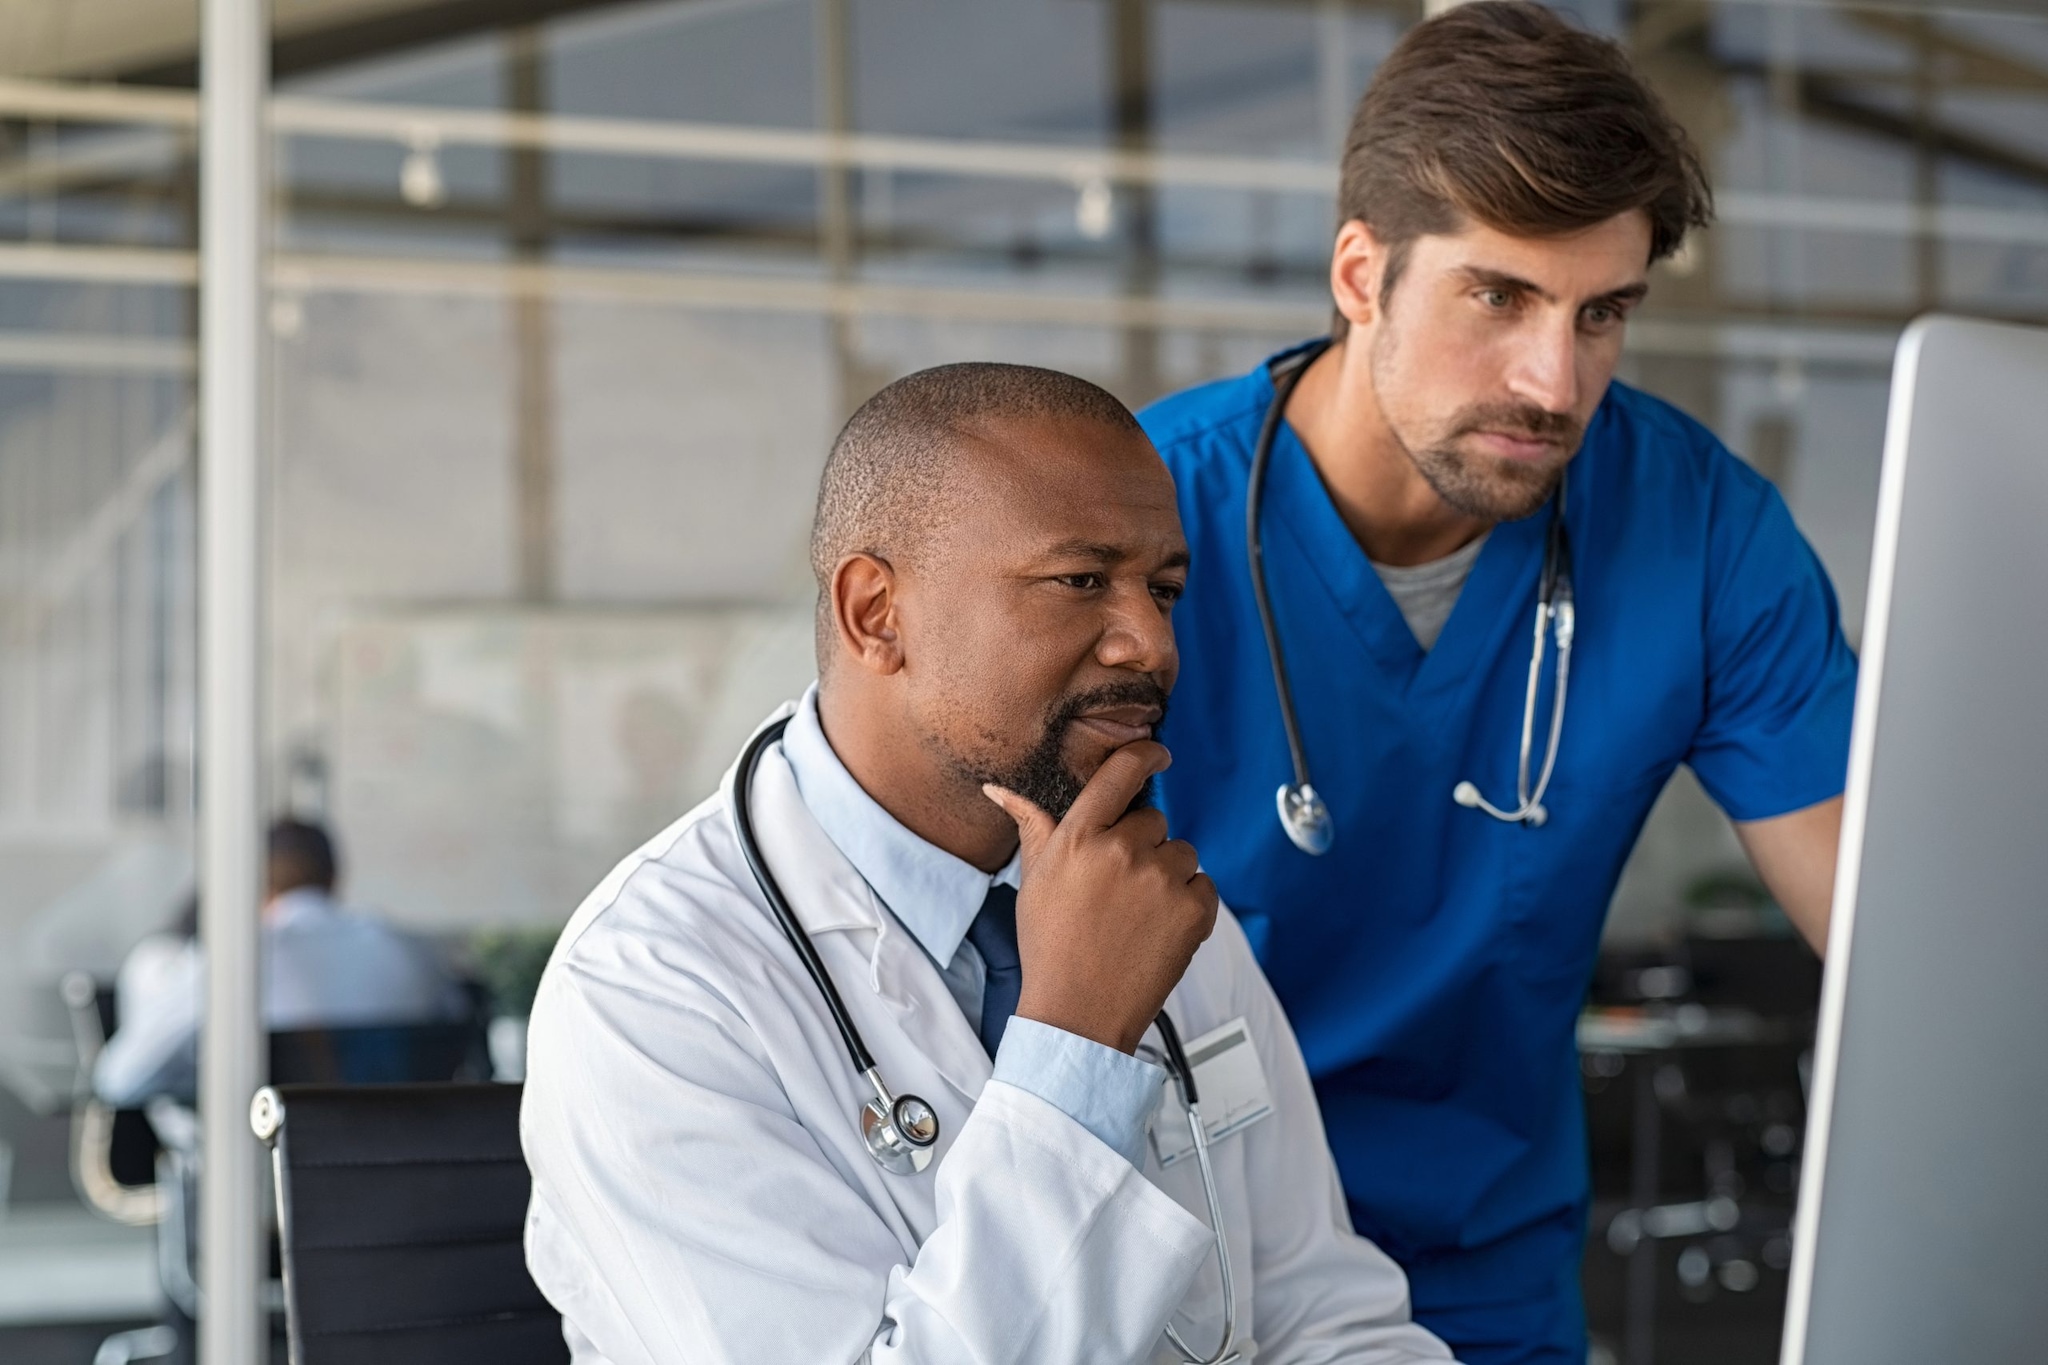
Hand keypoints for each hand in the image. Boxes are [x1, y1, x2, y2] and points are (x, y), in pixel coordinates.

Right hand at [983, 741, 1219, 1053]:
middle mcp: (1122, 850)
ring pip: (1182, 852)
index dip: (1146, 754)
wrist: (1079, 1014)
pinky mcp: (1195, 909)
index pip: (1122, 772)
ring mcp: (1162, 879)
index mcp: (1080, 837)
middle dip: (1142, 846)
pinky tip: (1158, 929)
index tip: (1157, 753)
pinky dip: (1189, 904)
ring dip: (1168, 875)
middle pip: (1154, 820)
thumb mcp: (1033, 880)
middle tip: (1119, 889)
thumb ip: (1031, 826)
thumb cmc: (1051, 947)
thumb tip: (1001, 789)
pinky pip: (1204, 885)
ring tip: (1137, 914)